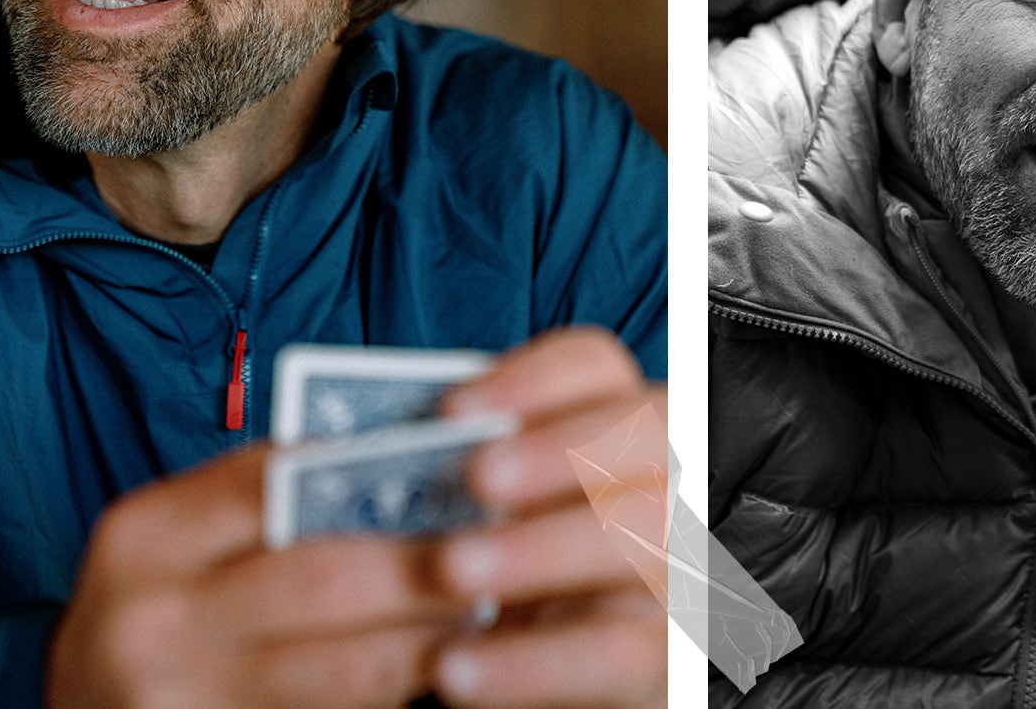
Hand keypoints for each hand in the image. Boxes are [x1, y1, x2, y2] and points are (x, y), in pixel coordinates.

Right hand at [47, 446, 471, 707]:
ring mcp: (181, 704)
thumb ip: (272, 493)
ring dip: (434, 639)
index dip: (383, 472)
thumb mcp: (188, 535)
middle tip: (506, 544)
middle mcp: (152, 621)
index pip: (283, 481)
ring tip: (494, 609)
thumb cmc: (165, 597)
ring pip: (346, 672)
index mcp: (147, 536)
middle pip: (327, 580)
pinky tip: (445, 668)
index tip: (465, 463)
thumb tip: (410, 455)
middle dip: (429, 564)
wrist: (86, 703)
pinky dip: (399, 694)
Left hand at [434, 327, 668, 708]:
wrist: (544, 667)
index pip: (596, 368)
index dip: (533, 378)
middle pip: (643, 433)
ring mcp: (680, 563)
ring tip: (451, 568)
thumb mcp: (489, 515)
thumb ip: (451, 479)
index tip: (452, 410)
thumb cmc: (506, 572)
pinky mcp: (670, 656)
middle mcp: (665, 480)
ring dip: (541, 549)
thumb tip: (355, 458)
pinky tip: (456, 666)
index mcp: (614, 427)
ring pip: (642, 537)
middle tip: (475, 478)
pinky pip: (619, 652)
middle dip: (559, 449)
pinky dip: (534, 662)